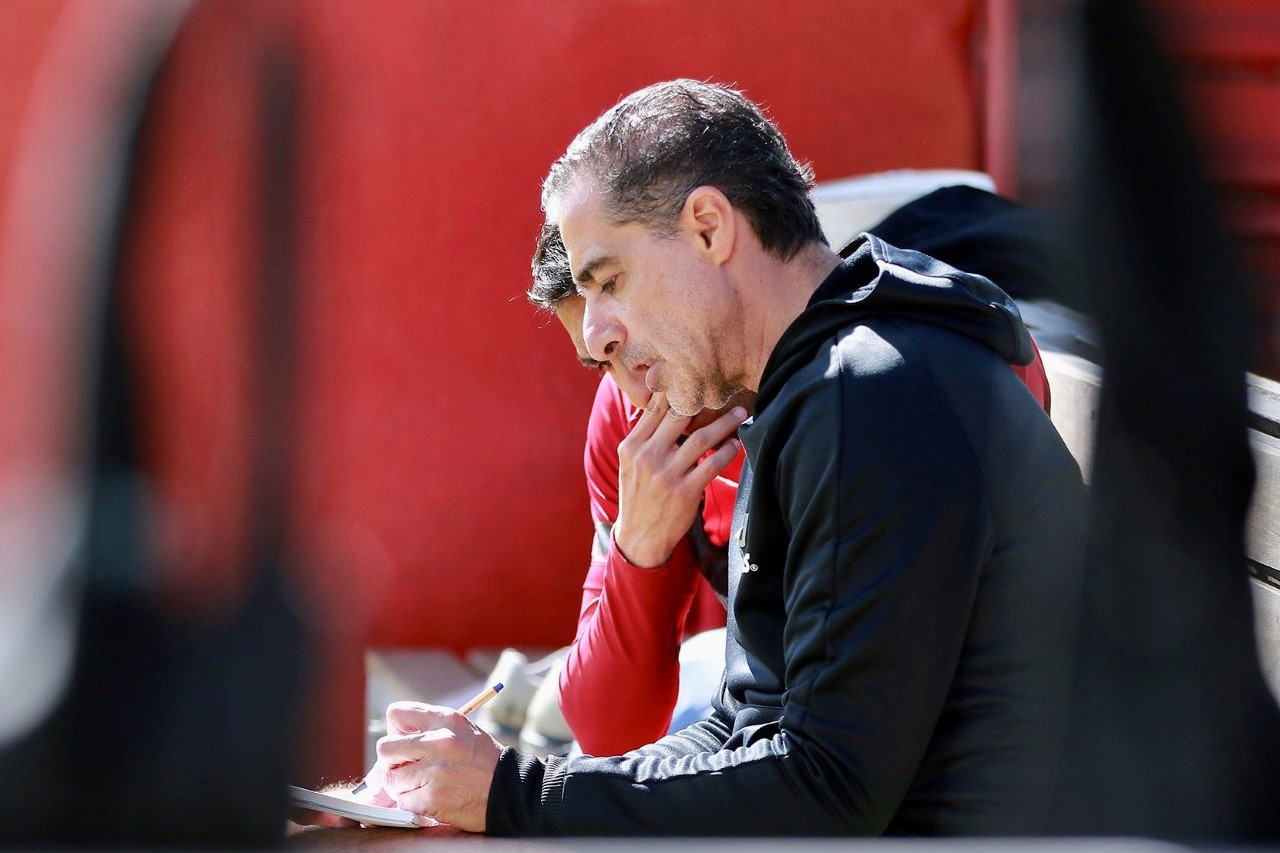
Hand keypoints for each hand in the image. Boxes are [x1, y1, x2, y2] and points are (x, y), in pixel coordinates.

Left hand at [368, 701, 502, 832]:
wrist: (511, 791)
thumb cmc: (483, 762)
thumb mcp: (461, 732)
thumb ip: (429, 732)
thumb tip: (390, 748)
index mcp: (446, 720)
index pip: (396, 714)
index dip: (396, 732)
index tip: (406, 744)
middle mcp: (439, 742)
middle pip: (385, 748)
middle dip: (391, 762)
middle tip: (407, 769)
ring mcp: (435, 771)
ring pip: (391, 779)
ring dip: (403, 787)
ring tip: (425, 786)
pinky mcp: (433, 798)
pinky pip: (403, 802)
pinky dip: (413, 804)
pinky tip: (431, 799)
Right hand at [613, 393, 746, 567]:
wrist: (639, 537)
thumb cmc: (638, 496)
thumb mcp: (630, 464)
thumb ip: (644, 436)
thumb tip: (662, 405)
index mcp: (631, 446)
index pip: (656, 408)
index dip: (678, 390)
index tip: (697, 380)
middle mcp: (647, 457)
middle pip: (680, 417)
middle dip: (705, 401)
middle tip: (725, 392)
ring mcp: (666, 475)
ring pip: (700, 439)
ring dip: (724, 424)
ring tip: (739, 414)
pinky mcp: (684, 492)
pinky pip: (711, 464)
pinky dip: (726, 452)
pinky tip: (734, 445)